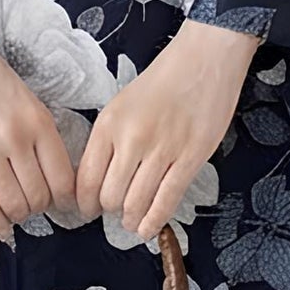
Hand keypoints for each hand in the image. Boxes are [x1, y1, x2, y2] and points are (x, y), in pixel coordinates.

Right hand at [0, 8, 78, 239]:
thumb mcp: (26, 100)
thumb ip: (38, 136)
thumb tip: (50, 179)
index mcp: (39, 122)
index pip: (63, 180)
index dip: (64, 200)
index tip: (59, 203)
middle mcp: (16, 137)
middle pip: (39, 197)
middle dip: (38, 208)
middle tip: (31, 205)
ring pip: (13, 204)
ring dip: (16, 215)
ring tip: (13, 210)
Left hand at [75, 19, 262, 242]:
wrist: (204, 60)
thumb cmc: (163, 82)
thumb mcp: (121, 106)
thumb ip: (108, 141)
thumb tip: (97, 181)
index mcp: (108, 125)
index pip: (86, 179)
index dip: (84, 203)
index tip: (87, 210)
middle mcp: (131, 139)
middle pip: (110, 196)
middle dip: (110, 211)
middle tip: (115, 212)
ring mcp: (162, 150)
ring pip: (136, 203)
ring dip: (131, 219)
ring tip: (132, 221)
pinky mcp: (190, 158)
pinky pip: (167, 200)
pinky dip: (154, 221)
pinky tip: (148, 229)